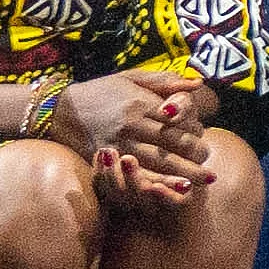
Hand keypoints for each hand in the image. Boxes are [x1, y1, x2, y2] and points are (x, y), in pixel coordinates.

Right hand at [56, 70, 216, 201]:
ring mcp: (118, 145)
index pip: (178, 121)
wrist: (60, 109)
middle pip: (172, 144)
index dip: (195, 131)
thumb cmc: (103, 91)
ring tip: (205, 181)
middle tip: (208, 162)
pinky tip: (174, 190)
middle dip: (196, 154)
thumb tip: (199, 84)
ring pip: (158, 163)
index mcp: (140, 103)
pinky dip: (158, 184)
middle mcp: (131, 125)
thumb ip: (167, 81)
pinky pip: (135, 176)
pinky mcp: (107, 161)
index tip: (202, 137)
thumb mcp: (133, 77)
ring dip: (184, 174)